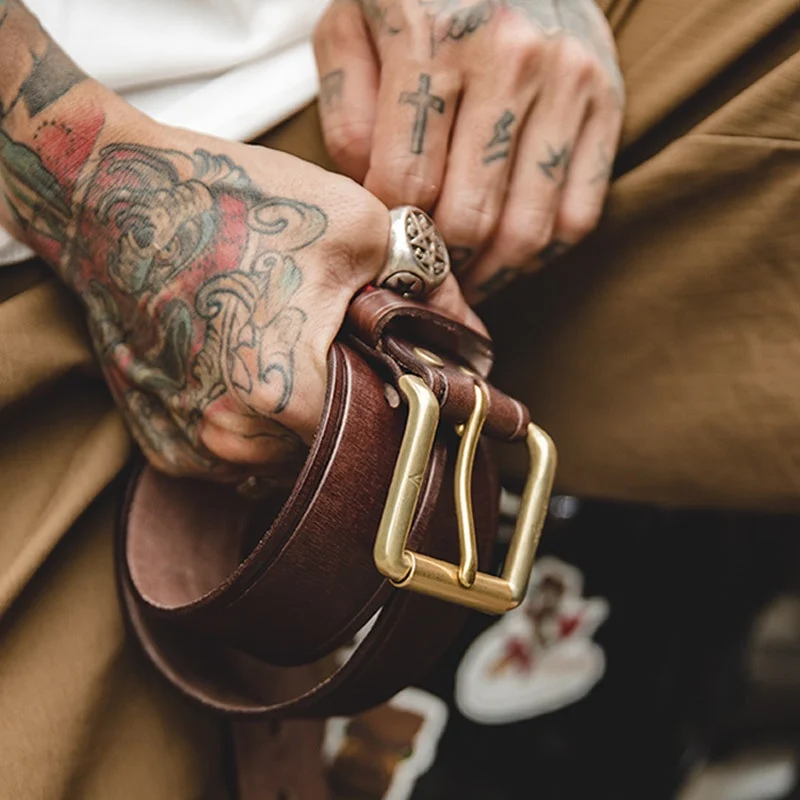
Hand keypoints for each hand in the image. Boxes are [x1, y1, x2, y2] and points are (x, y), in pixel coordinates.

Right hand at [2, 99, 477, 477]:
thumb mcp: (352, 226)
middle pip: (338, 455)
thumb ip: (428, 289)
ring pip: (288, 462)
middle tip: (349, 356)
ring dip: (306, 422)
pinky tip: (250, 369)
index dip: (414, 416)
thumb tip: (470, 335)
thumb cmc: (221, 202)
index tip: (428, 408)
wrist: (106, 198)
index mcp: (287, 392)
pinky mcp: (162, 445)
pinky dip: (259, 425)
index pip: (386, 441)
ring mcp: (192, 447)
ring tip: (291, 354)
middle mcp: (233, 436)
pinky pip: (238, 457)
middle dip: (360, 412)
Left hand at [314, 0, 623, 301]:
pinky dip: (539, 256)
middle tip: (424, 270)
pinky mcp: (607, 102)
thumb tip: (374, 198)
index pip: (407, 180)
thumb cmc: (418, 0)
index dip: (391, 231)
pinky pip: (578, 217)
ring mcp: (568, 80)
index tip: (387, 245)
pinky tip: (507, 254)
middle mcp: (510, 56)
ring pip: (526, 229)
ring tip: (463, 274)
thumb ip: (345, 112)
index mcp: (432, 36)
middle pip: (468, 216)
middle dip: (439, 260)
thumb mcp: (353, 28)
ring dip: (489, 272)